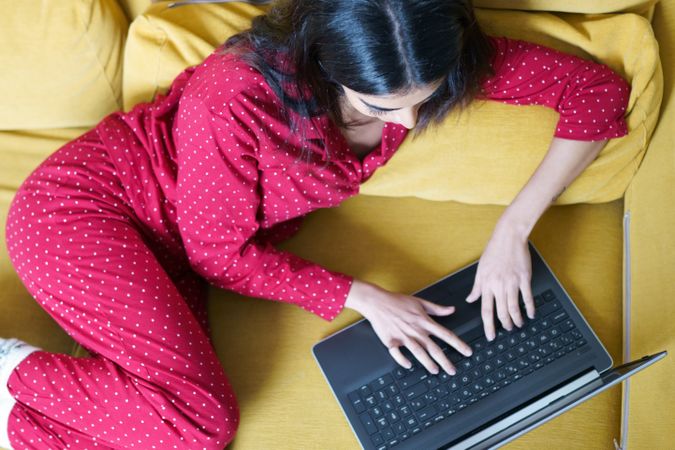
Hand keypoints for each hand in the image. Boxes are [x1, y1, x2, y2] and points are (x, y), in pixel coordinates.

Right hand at [345, 279, 472, 374]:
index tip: (467, 352)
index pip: (445, 334)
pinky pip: (397, 353)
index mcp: (424, 321)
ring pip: (418, 352)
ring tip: (435, 371)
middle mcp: (415, 330)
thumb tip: (452, 310)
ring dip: (427, 363)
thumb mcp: (420, 302)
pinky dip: (403, 360)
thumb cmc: (397, 302)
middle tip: (453, 370)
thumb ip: (437, 308)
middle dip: (445, 360)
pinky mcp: (390, 340)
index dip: (458, 344)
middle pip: (433, 348)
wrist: (377, 302)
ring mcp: (403, 336)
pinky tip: (409, 365)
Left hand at [465, 230, 535, 340]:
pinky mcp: (524, 278)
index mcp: (486, 284)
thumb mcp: (480, 269)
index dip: (488, 325)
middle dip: (505, 324)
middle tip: (507, 330)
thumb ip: (476, 287)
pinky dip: (530, 308)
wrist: (508, 237)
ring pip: (514, 307)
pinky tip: (530, 314)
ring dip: (517, 319)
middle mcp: (499, 285)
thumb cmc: (494, 252)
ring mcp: (512, 282)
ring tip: (518, 324)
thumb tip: (470, 299)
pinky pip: (527, 297)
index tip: (490, 335)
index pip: (486, 310)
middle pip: (502, 312)